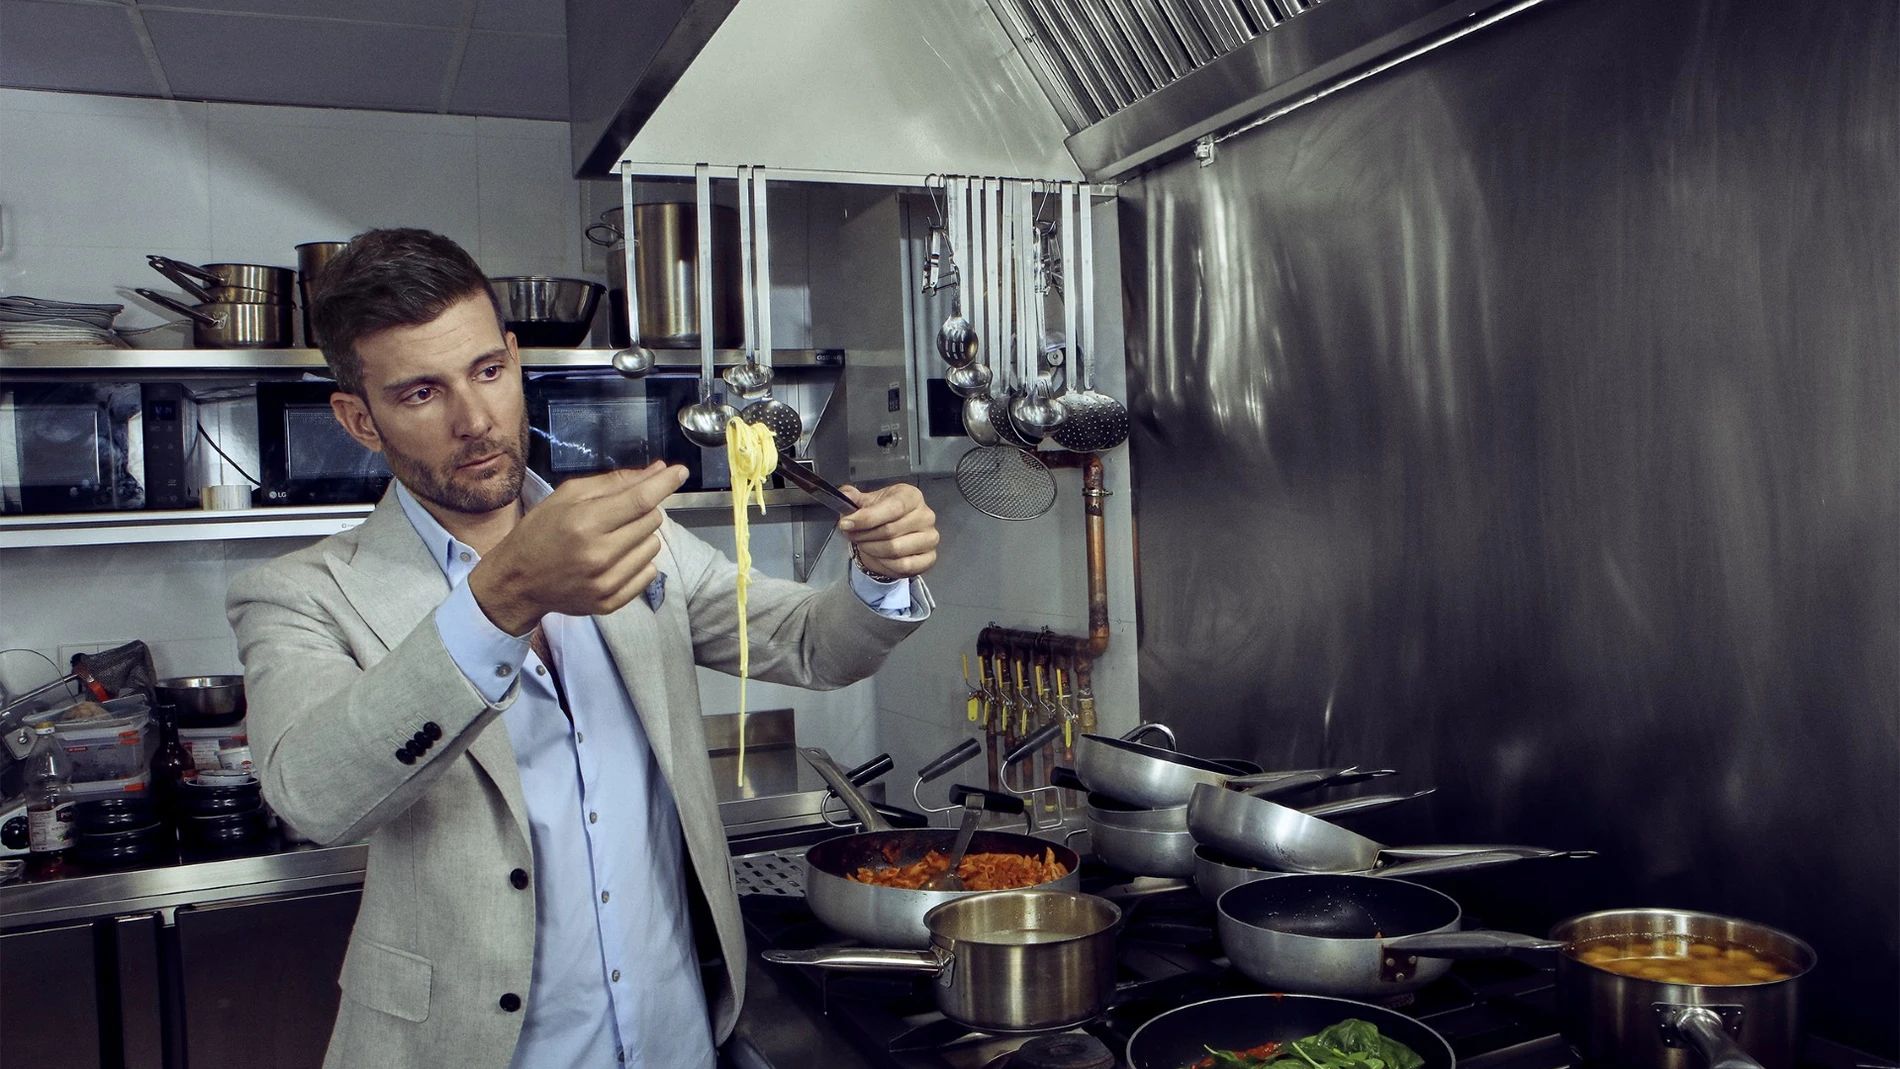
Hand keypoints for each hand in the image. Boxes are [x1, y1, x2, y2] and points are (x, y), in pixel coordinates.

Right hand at [467, 461, 688, 633]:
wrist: (517, 581)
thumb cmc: (540, 531)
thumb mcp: (568, 496)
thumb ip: (614, 482)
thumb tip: (657, 470)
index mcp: (585, 522)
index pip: (641, 499)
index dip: (665, 483)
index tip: (680, 472)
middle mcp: (598, 554)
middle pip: (652, 521)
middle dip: (642, 510)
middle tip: (616, 514)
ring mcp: (606, 582)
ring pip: (653, 546)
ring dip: (640, 537)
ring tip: (611, 538)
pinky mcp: (610, 602)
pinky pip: (649, 573)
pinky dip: (638, 562)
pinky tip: (614, 559)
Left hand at [838, 483, 938, 580]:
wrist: (891, 535)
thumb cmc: (882, 516)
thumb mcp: (866, 502)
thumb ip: (853, 498)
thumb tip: (846, 495)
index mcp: (912, 496)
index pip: (892, 507)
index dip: (866, 518)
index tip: (846, 524)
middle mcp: (926, 515)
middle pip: (890, 530)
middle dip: (865, 535)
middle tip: (853, 535)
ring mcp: (930, 537)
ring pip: (895, 549)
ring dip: (873, 549)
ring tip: (865, 544)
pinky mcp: (930, 558)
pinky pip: (904, 565)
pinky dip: (886, 563)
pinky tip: (880, 556)